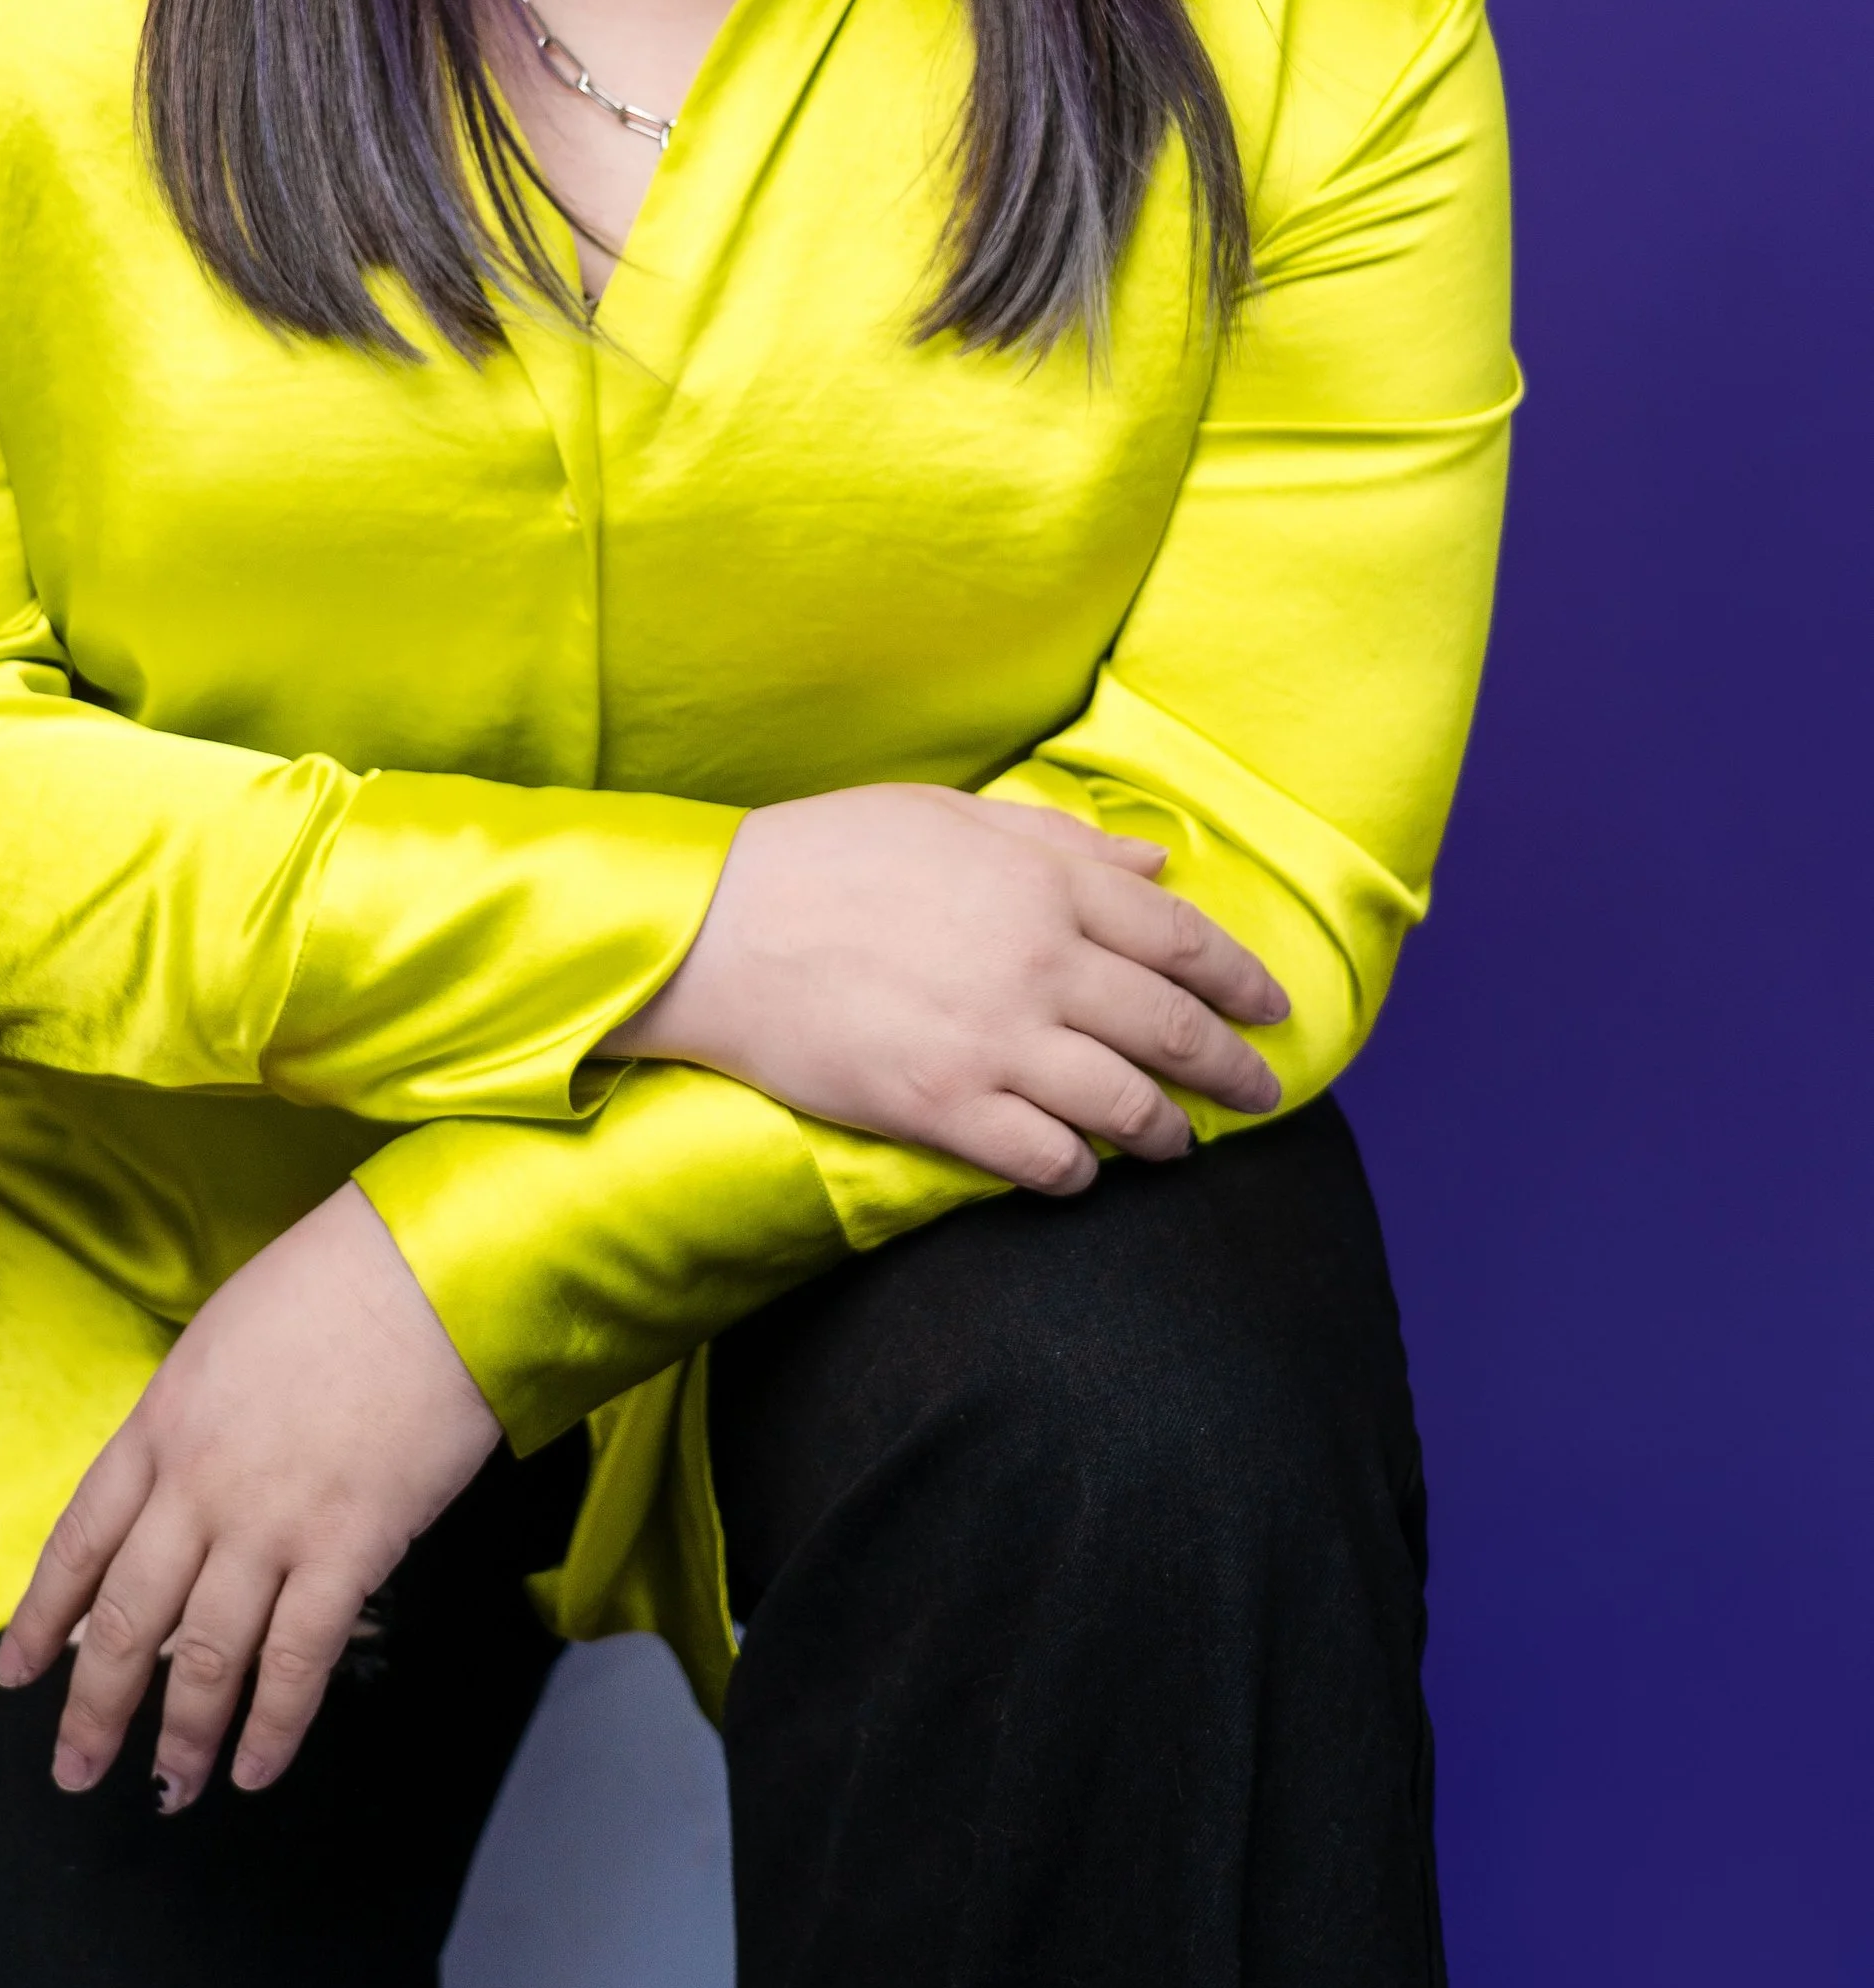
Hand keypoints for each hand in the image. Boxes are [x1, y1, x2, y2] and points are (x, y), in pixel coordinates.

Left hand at [0, 1180, 501, 1808]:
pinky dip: (273, 1726)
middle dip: (93, 1707)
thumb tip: (180, 1483)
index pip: (79, 1543)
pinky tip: (255, 1769)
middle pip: (125, 1618)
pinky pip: (297, 1661)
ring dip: (182, 1736)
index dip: (42, 1619)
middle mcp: (197, 1486)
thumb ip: (190, 1419)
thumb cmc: (334, 1282)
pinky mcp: (347, 1550)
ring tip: (169, 1789)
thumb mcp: (223, 1338)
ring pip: (203, 1656)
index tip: (16, 1675)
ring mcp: (269, 1524)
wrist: (426, 1272)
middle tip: (73, 1769)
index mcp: (159, 1424)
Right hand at [610, 786, 1289, 1195]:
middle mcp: (1037, 962)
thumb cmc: (825, 856)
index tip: (1272, 1006)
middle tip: (1262, 1091)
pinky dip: (1082, 1171)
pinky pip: (1046, 1157)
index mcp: (1041, 883)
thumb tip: (1155, 865)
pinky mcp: (943, 1107)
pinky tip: (1087, 1172)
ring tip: (1181, 1146)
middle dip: (1231, 1067)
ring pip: (1124, 1104)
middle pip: (1170, 1027)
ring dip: (1167, 1132)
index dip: (1237, 977)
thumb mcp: (947, 815)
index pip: (1178, 937)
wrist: (715, 928)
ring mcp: (994, 1040)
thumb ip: (1058, 843)